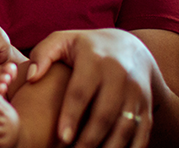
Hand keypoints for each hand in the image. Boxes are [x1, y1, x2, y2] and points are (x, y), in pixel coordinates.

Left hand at [26, 29, 157, 147]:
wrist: (130, 47)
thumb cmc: (85, 47)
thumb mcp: (62, 40)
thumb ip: (42, 55)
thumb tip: (31, 78)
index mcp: (95, 60)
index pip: (81, 91)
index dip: (71, 116)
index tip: (62, 137)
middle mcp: (120, 75)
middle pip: (104, 114)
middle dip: (89, 139)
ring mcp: (136, 92)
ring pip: (124, 126)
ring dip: (109, 147)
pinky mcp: (146, 106)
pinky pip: (142, 132)